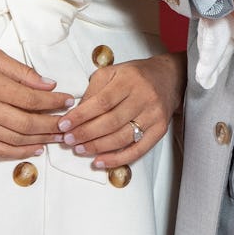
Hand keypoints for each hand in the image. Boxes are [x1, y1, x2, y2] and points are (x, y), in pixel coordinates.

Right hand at [0, 49, 74, 159]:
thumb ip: (21, 70)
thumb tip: (48, 84)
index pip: (32, 98)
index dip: (54, 102)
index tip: (68, 100)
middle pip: (28, 123)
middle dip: (53, 125)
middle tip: (69, 123)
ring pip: (17, 140)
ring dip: (42, 140)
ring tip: (58, 137)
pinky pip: (0, 150)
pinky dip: (21, 153)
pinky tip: (36, 148)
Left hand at [56, 53, 185, 169]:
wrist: (169, 77)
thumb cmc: (135, 75)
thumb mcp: (112, 73)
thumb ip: (93, 91)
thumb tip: (76, 114)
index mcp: (129, 80)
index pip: (102, 102)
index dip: (81, 116)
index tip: (64, 125)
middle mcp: (144, 97)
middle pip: (111, 121)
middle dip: (86, 134)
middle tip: (68, 141)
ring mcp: (153, 115)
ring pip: (122, 137)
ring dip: (98, 147)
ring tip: (80, 150)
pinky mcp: (160, 130)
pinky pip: (138, 150)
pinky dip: (117, 159)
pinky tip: (100, 162)